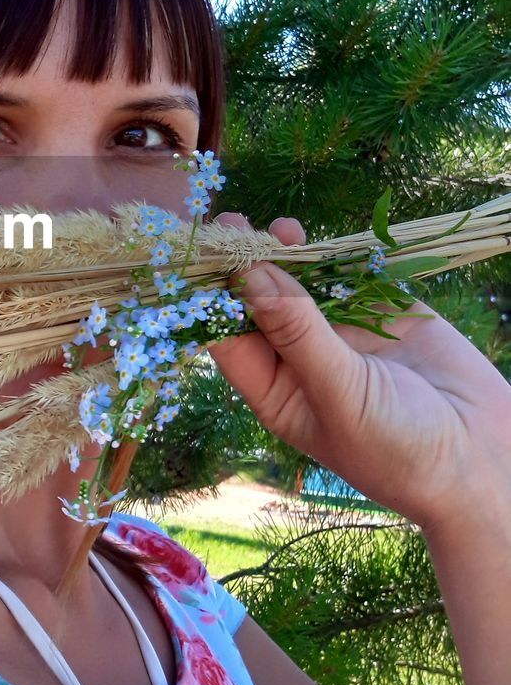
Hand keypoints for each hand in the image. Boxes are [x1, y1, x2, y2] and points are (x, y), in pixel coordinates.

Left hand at [204, 212, 510, 532]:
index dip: (210, 298)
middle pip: (257, 301)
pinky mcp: (379, 308)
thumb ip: (299, 334)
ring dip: (285, 253)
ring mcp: (338, 330)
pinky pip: (346, 272)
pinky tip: (316, 237)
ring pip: (298, 281)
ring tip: (282, 230)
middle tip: (230, 224)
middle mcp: (298, 357)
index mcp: (275, 389)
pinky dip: (331, 252)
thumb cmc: (398, 448)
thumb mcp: (341, 394)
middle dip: (243, 264)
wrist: (482, 460)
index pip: (228, 337)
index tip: (201, 256)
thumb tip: (250, 278)